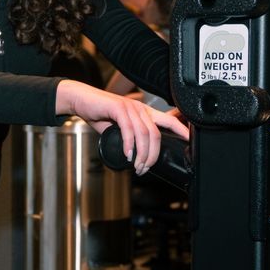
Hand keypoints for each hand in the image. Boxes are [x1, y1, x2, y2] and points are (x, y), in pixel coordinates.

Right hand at [58, 81, 189, 175]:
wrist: (81, 100)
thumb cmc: (99, 113)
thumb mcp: (119, 128)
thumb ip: (129, 138)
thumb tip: (135, 157)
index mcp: (144, 113)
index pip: (169, 120)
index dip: (182, 130)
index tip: (189, 142)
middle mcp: (141, 109)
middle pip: (156, 135)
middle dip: (153, 156)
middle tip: (145, 169)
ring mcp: (130, 108)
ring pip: (144, 134)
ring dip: (141, 154)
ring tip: (136, 166)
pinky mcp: (118, 108)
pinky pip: (129, 130)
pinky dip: (129, 145)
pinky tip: (127, 154)